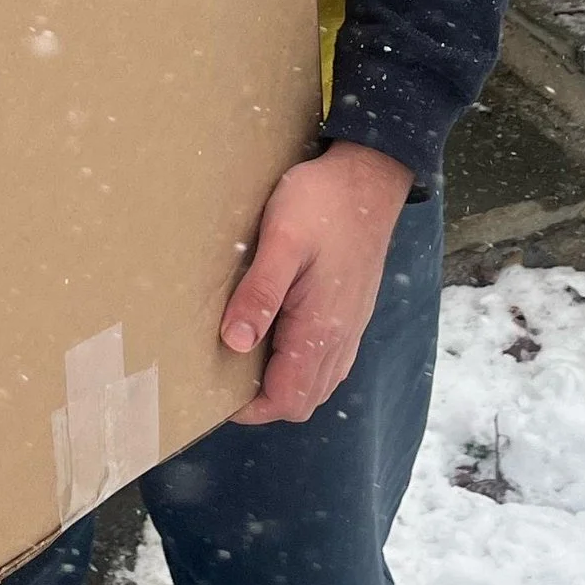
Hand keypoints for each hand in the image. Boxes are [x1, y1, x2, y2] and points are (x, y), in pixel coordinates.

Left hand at [220, 140, 414, 425]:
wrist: (370, 176)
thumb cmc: (323, 202)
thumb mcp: (282, 240)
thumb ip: (260, 293)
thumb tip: (234, 342)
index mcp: (321, 327)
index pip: (287, 399)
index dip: (249, 408)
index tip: (214, 389)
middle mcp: (340, 337)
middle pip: (302, 400)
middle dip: (262, 401)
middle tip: (223, 375)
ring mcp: (350, 327)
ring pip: (317, 384)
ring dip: (282, 384)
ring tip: (243, 359)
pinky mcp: (351, 312)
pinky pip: (327, 362)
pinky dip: (299, 366)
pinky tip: (274, 338)